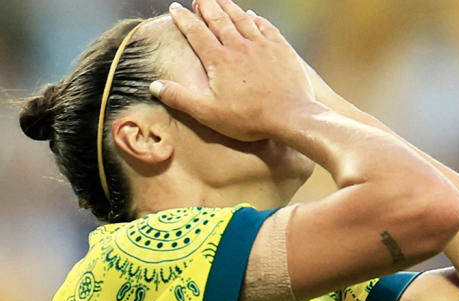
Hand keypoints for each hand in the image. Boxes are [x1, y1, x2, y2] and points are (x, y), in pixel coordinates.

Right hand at [150, 0, 319, 140]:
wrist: (292, 116)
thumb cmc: (250, 118)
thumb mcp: (209, 113)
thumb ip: (180, 98)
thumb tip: (155, 86)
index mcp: (219, 60)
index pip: (196, 32)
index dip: (184, 19)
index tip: (175, 9)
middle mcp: (239, 47)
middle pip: (219, 19)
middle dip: (206, 6)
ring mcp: (262, 46)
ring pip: (242, 19)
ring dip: (229, 7)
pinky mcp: (282, 50)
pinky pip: (267, 27)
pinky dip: (257, 19)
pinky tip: (253, 15)